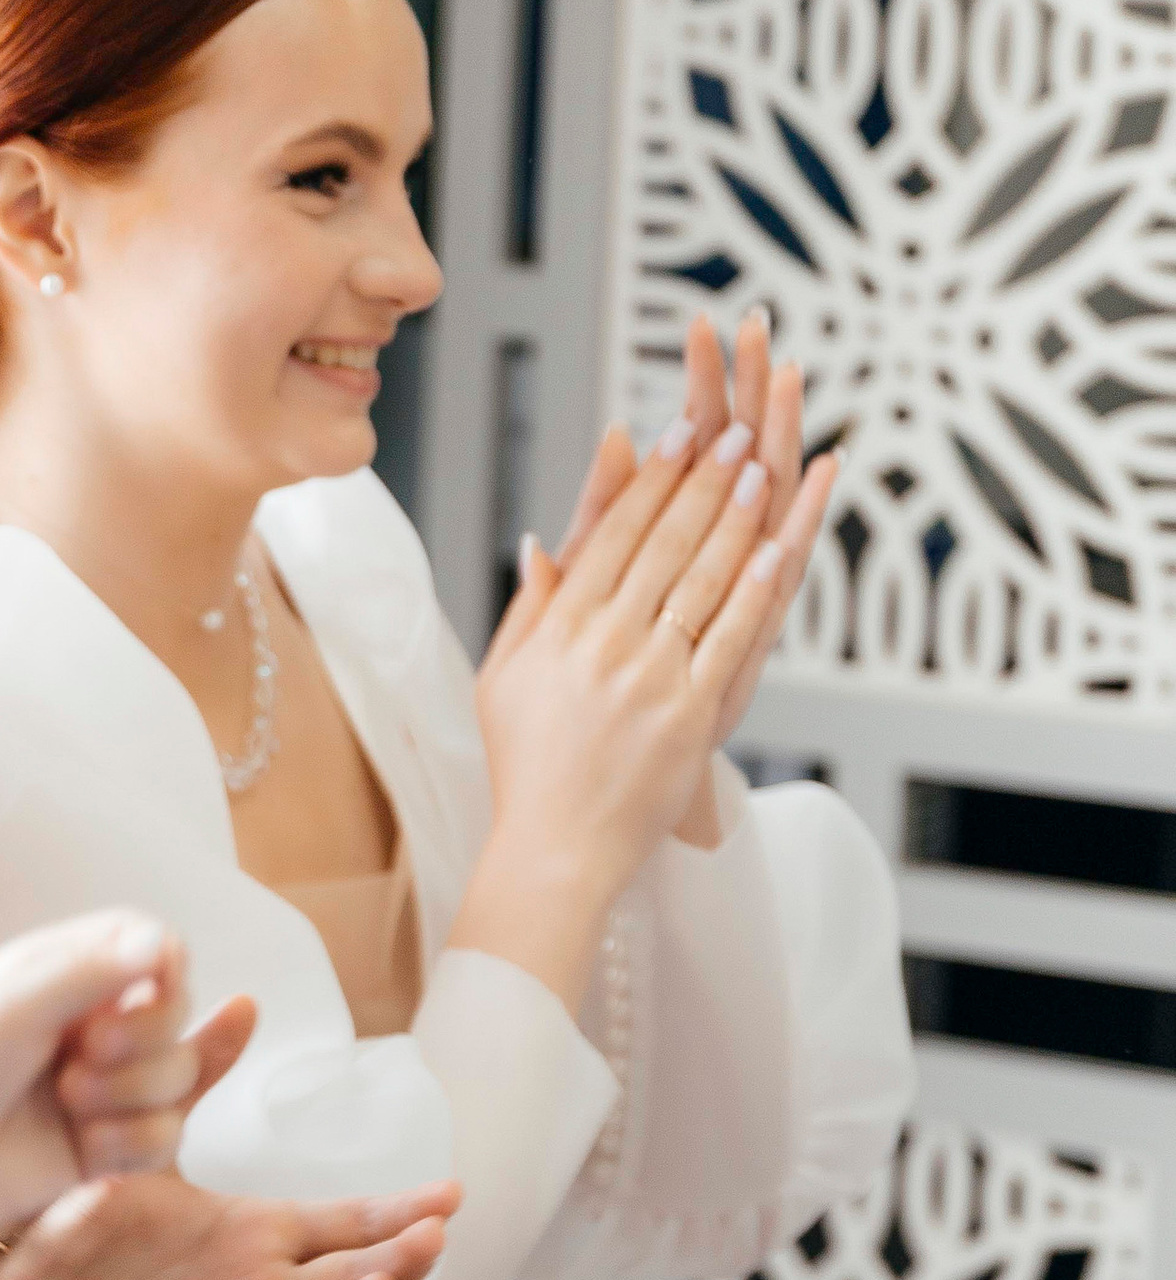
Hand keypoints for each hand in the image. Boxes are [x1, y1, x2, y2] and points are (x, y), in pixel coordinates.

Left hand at [0, 912, 227, 1279]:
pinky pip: (166, 1137)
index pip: (156, 947)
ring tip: (69, 1102)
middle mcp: (93, 1023)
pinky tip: (85, 1149)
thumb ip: (94, 970)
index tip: (146, 989)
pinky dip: (130, 1144)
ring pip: (177, 1078)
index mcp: (68, 972)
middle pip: (177, 1014)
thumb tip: (165, 940)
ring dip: (130, 1094)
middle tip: (83, 1055)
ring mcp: (106, 1084)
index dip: (165, 969)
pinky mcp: (110, 1143)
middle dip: (143, 1040)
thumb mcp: (18, 1004)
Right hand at [459, 346, 831, 1007]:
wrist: (554, 850)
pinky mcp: (689, 715)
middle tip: (733, 429)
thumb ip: (529, 607)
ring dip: (735, 518)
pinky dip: (754, 591)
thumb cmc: (527, 767)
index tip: (677, 433)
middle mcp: (604, 643)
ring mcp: (650, 678)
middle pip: (662, 542)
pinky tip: (775, 549)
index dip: (650, 478)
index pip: (613, 534)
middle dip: (702, 479)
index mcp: (560, 628)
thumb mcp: (504, 678)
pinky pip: (729, 639)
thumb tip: (543, 540)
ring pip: (701, 578)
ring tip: (760, 468)